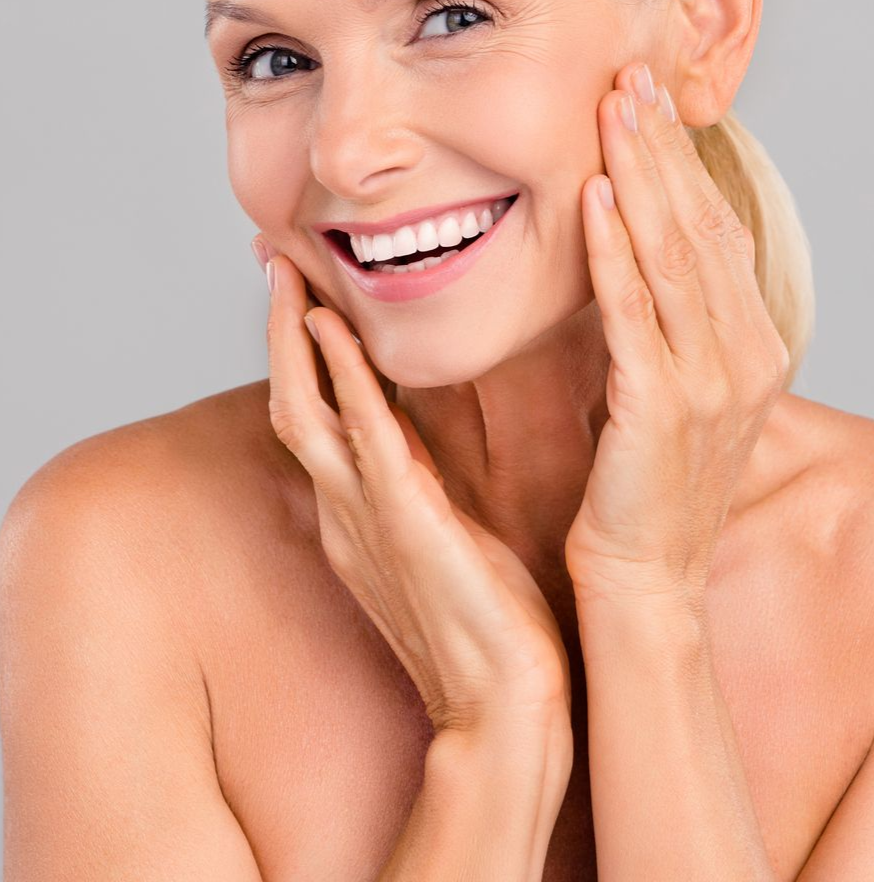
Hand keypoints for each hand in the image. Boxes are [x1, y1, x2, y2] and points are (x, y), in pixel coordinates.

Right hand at [256, 244, 572, 740]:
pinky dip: (343, 381)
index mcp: (359, 512)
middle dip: (281, 332)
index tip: (304, 291)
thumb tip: (428, 430)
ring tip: (289, 272)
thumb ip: (424, 481)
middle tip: (277, 259)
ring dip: (294, 340)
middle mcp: (345, 510)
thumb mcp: (445, 534)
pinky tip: (332, 332)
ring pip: (306, 411)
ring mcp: (365, 518)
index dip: (301, 352)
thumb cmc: (487, 620)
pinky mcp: (404, 524)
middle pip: (291, 402)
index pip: (316, 414)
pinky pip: (363, 440)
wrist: (504, 705)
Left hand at [564, 62, 789, 606]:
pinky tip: (594, 193)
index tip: (651, 102)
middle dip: (662, 147)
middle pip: (699, 226)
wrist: (645, 580)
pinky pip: (634, 309)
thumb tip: (632, 249)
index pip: (717, 232)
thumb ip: (670, 323)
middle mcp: (745, 355)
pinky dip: (614, 247)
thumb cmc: (646, 487)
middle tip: (631, 75)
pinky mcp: (660, 405)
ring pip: (672, 253)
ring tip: (613, 108)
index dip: (684, 163)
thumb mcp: (675, 391)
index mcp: (752, 347)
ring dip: (640, 173)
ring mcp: (710, 380)